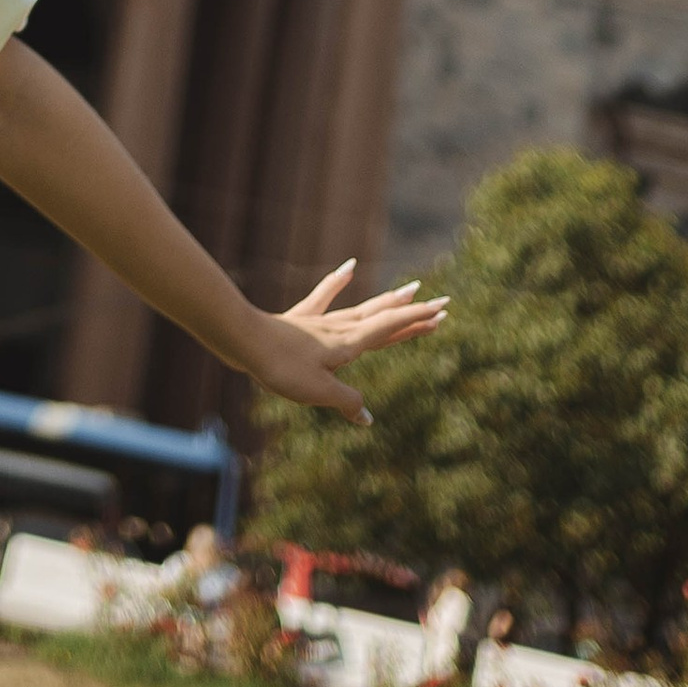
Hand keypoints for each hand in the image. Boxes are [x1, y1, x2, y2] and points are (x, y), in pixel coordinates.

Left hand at [236, 260, 448, 425]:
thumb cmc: (282, 368)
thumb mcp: (320, 393)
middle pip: (382, 317)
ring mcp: (320, 322)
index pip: (390, 329)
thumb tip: (369, 418)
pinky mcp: (300, 320)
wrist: (243, 340)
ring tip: (410, 288)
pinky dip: (338, 282)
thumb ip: (348, 403)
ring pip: (361, 308)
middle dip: (412, 312)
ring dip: (388, 301)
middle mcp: (339, 329)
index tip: (444, 312)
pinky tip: (350, 267)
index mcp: (348, 345)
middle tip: (440, 302)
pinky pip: (323, 297)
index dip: (417, 322)